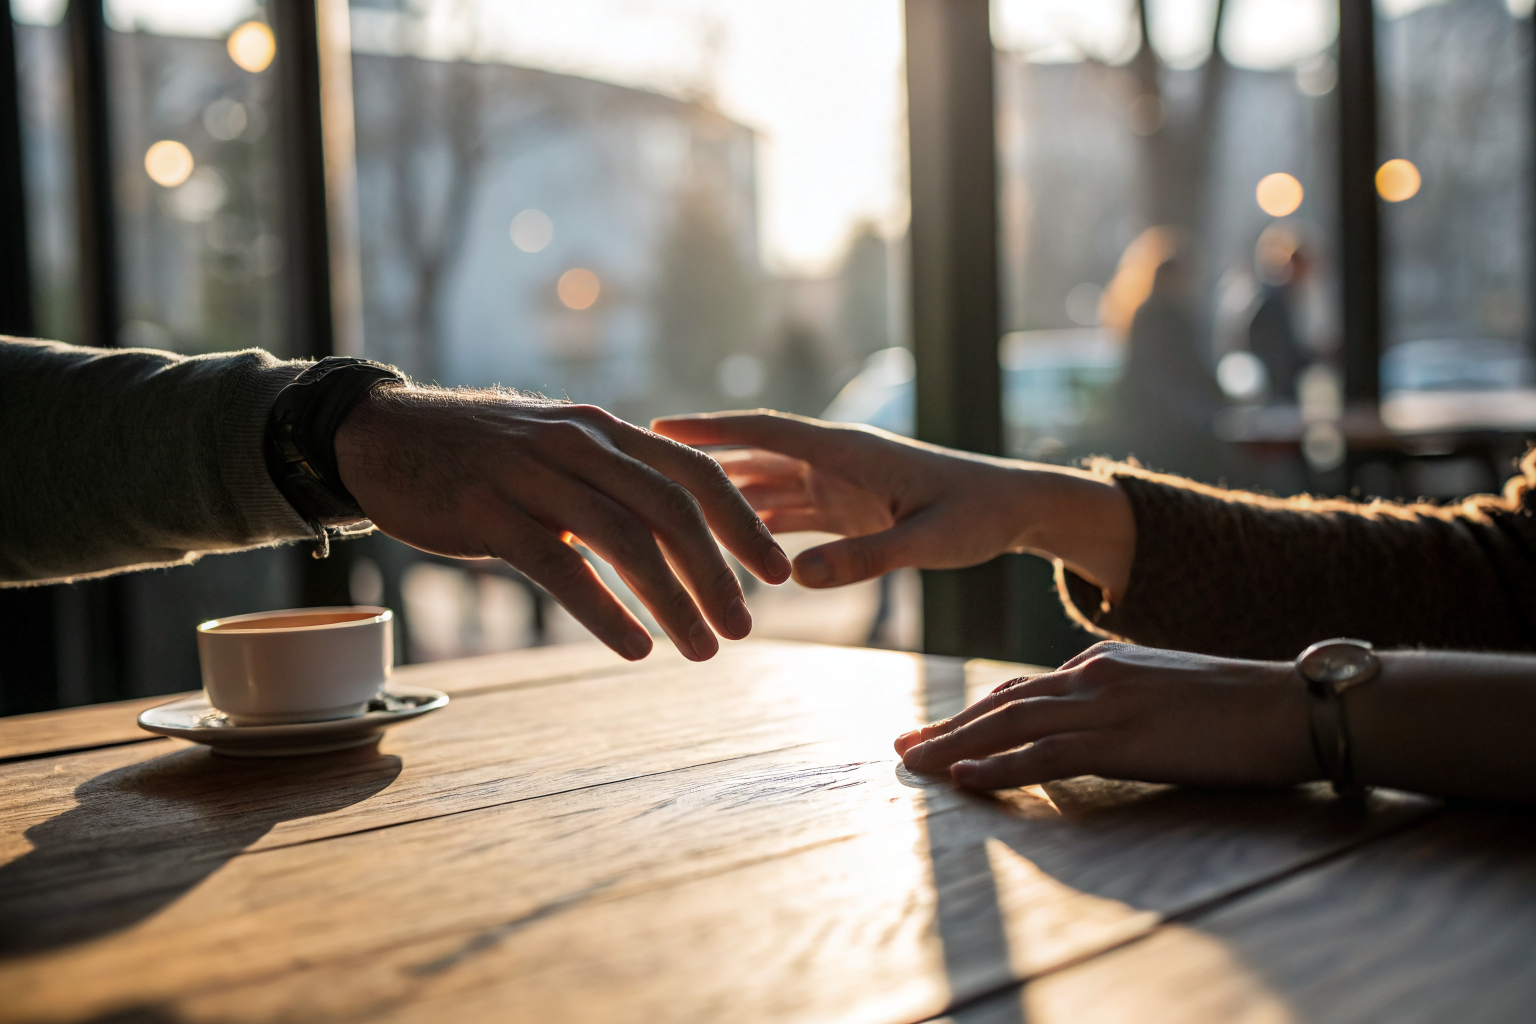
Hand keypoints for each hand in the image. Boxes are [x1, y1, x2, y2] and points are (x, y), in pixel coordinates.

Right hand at [335, 386, 791, 661]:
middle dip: (719, 573)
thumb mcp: (556, 451)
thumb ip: (612, 480)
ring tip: (702, 649)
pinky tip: (635, 647)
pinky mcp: (489, 513)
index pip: (696, 473)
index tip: (778, 572)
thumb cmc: (481, 455)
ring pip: (624, 541)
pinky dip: (605, 611)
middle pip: (672, 510)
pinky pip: (560, 568)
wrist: (383, 436)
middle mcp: (579, 446)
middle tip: (746, 627)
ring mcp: (533, 477)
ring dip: (673, 601)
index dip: (744, 524)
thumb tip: (673, 525)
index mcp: (604, 432)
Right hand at [651, 410, 1133, 595]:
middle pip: (749, 457)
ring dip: (716, 498)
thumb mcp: (926, 542)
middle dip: (696, 464)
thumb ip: (865, 558)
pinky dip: (747, 527)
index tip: (656, 428)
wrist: (1014, 508)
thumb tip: (795, 580)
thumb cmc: (977, 516)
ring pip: (759, 486)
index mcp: (846, 451)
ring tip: (657, 512)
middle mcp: (830, 460)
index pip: (763, 430)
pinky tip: (713, 547)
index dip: (709, 429)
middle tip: (633, 472)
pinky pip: (781, 514)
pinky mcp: (841, 508)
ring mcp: (833, 483)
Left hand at [895, 642, 1316, 789]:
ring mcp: (1105, 704)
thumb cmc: (1245, 708)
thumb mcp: (1171, 695)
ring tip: (913, 764)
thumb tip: (1095, 729)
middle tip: (903, 747)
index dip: (975, 711)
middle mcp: (1094, 676)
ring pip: (1008, 724)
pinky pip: (1044, 754)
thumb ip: (1126, 704)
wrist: (1294, 704)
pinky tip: (963, 779)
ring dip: (954, 746)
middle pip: (1001, 703)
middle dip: (948, 727)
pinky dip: (997, 767)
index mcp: (1105, 664)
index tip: (938, 730)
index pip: (1024, 689)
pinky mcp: (1120, 739)